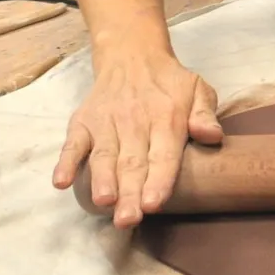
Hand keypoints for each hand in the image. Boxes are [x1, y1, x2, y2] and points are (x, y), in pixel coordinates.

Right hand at [51, 49, 222, 228]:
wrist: (132, 54)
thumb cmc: (169, 83)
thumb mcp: (198, 90)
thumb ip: (205, 114)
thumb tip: (212, 136)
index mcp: (167, 118)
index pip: (163, 154)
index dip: (158, 180)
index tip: (153, 203)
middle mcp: (135, 121)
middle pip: (132, 162)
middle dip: (130, 192)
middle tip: (128, 219)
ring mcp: (106, 122)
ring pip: (104, 156)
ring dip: (102, 180)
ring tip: (104, 202)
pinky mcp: (83, 122)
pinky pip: (73, 143)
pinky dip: (66, 162)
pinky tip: (62, 182)